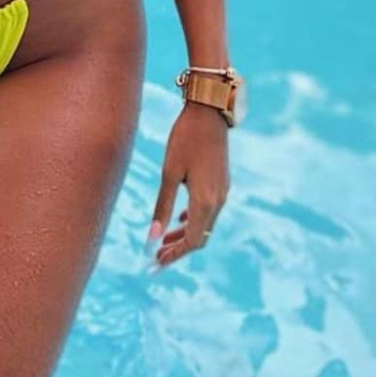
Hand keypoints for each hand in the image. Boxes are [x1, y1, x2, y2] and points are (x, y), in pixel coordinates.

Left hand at [146, 101, 228, 270]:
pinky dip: (192, 220)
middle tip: (155, 258)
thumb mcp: (169, 173)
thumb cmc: (184, 139)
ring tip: (162, 242)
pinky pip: (208, 211)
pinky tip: (178, 219)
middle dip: (178, 250)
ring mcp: (222, 192)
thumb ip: (162, 206)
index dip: (174, 256)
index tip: (155, 264)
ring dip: (184, 235)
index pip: (192, 241)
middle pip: (200, 237)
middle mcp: (218, 200)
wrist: (209, 113)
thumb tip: (152, 237)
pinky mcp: (221, 183)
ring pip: (204, 224)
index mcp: (205, 201)